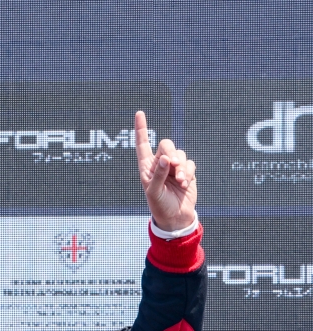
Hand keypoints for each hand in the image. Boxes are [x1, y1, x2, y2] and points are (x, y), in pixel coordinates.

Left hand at [134, 110, 196, 231]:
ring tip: (180, 181)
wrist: (176, 216)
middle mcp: (159, 164)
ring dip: (181, 166)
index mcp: (146, 166)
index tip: (140, 113)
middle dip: (172, 153)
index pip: (142, 143)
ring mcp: (173, 167)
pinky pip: (189, 163)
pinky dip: (188, 172)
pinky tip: (185, 183)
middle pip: (166, 145)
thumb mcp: (154, 191)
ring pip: (180, 154)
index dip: (141, 128)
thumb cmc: (159, 205)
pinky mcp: (186, 172)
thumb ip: (159, 174)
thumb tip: (165, 158)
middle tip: (174, 165)